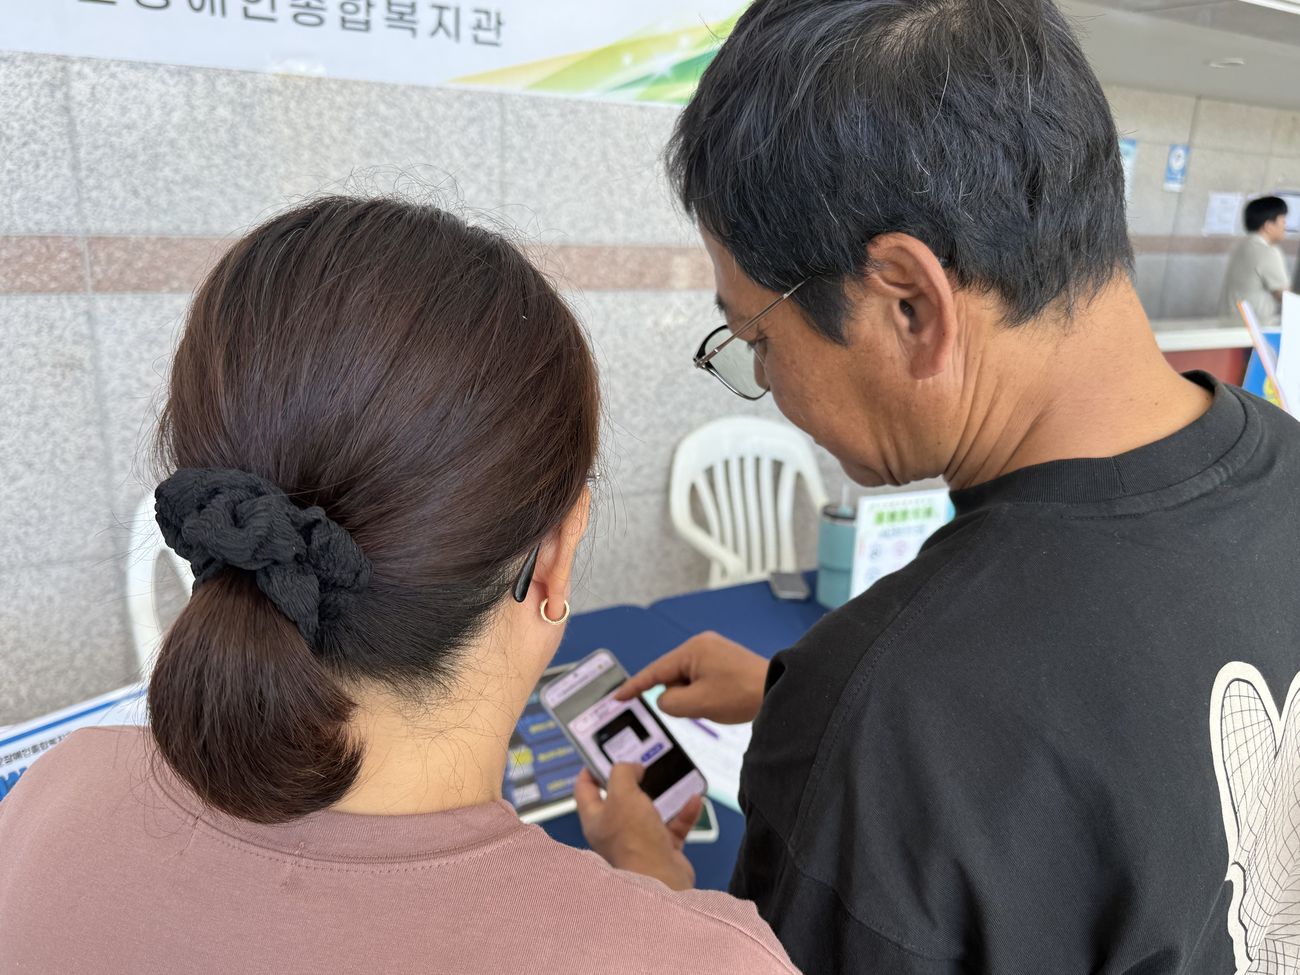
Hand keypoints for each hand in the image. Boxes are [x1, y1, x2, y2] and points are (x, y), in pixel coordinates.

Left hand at [574, 764, 701, 890]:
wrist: (662, 881)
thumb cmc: (635, 845)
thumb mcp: (623, 794)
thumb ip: (623, 772)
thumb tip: (631, 767)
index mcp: (596, 819)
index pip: (585, 789)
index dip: (592, 768)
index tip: (602, 753)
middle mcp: (615, 831)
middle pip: (621, 798)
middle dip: (635, 779)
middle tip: (643, 762)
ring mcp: (639, 841)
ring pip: (650, 810)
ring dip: (664, 794)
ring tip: (672, 778)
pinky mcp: (662, 849)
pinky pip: (674, 825)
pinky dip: (684, 812)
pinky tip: (692, 800)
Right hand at [617, 631, 767, 723]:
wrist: (777, 690)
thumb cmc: (742, 694)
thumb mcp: (697, 704)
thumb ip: (669, 702)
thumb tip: (666, 698)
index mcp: (692, 650)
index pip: (654, 671)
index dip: (634, 686)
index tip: (617, 696)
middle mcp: (701, 645)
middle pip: (672, 676)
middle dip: (680, 697)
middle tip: (701, 707)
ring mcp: (714, 651)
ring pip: (687, 681)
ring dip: (694, 697)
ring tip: (718, 702)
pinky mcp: (724, 661)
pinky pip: (701, 679)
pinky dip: (704, 694)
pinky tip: (721, 700)